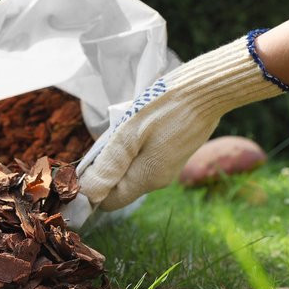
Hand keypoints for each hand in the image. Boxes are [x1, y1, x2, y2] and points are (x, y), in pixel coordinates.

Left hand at [79, 31, 288, 210]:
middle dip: (103, 172)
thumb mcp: (129, 135)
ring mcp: (168, 167)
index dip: (91, 190)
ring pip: (130, 172)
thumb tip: (88, 195)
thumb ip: (108, 166)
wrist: (208, 88)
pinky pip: (143, 160)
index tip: (81, 168)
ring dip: (117, 159)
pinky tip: (132, 130)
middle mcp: (158, 179)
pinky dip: (131, 151)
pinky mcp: (172, 154)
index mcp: (146, 179)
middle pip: (119, 187)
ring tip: (115, 134)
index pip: (109, 201)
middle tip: (99, 144)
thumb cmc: (165, 107)